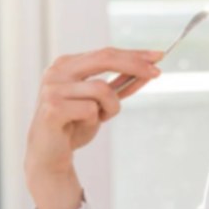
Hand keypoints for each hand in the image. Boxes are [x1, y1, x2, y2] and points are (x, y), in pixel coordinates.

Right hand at [24, 47, 161, 208]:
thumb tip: (150, 69)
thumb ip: (121, 85)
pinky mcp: (52, 108)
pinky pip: (91, 109)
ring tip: (98, 118)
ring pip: (102, 89)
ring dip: (110, 107)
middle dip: (135, 64)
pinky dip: (94, 121)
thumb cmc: (74, 126)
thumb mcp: (102, 103)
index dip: (134, 54)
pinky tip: (79, 127)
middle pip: (105, 58)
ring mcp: (52, 88)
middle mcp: (56, 71)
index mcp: (67, 64)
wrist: (50, 156)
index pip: (106, 53)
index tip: (159, 56)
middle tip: (157, 73)